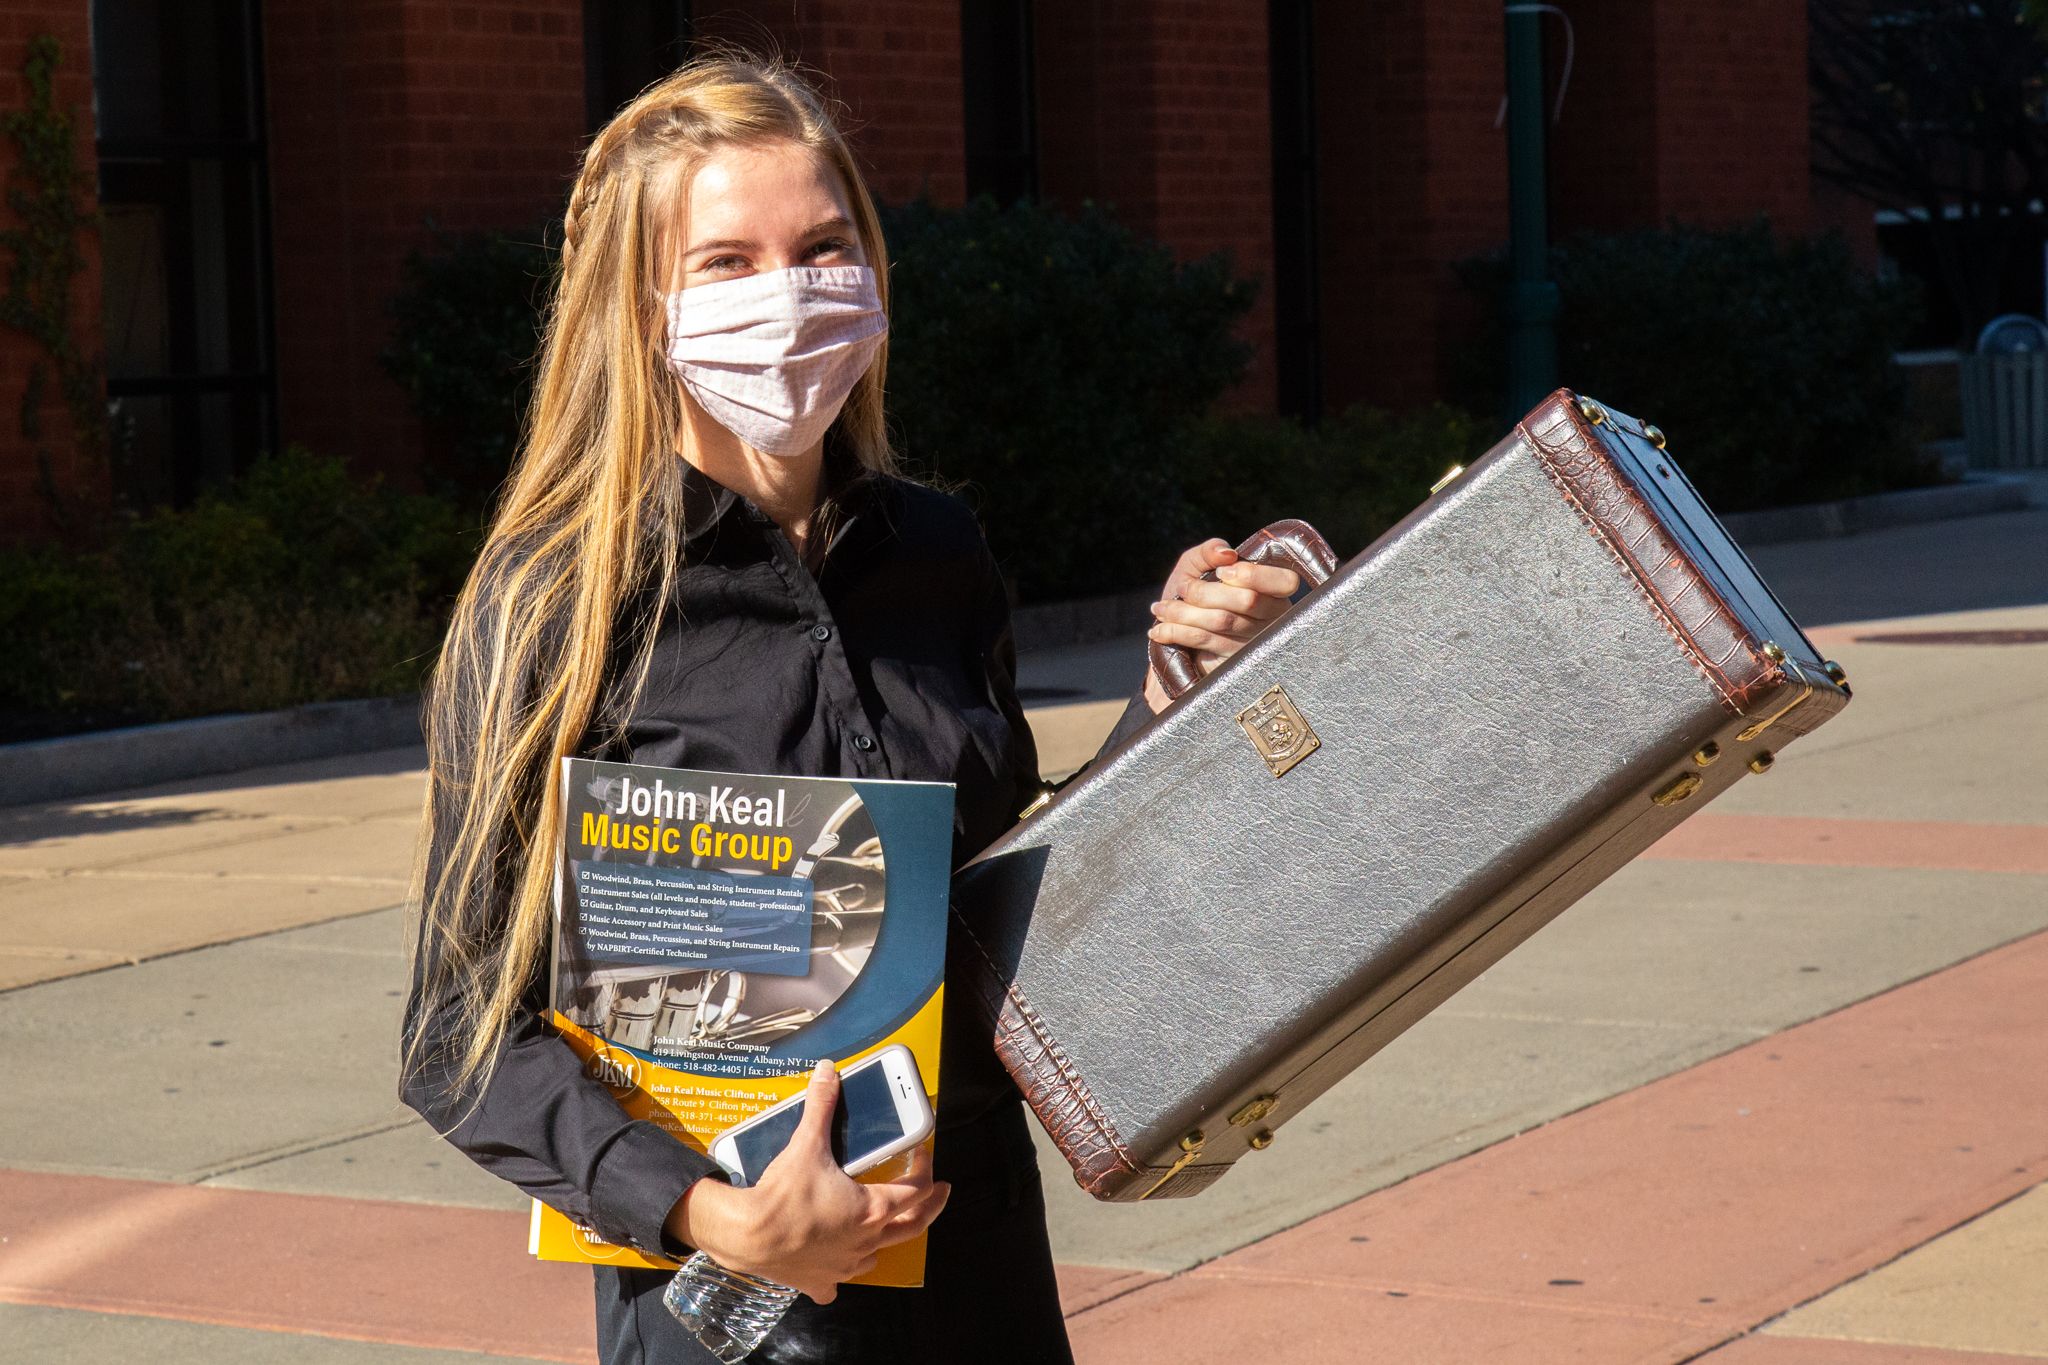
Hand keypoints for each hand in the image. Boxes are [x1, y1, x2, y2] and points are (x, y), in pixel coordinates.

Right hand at [664, 1059, 949, 1303]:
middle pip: (912, 1227)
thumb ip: (821, 1106)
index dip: (926, 1169)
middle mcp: (866, 1240)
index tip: (923, 1154)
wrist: (747, 1236)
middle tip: (940, 1194)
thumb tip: (828, 1072)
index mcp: (872, 1208)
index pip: (917, 1190)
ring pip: (878, 1255)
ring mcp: (845, 1265)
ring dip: (885, 1238)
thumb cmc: (782, 1196)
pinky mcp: (821, 1281)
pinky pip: (838, 1281)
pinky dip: (841, 1272)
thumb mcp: (806, 1145)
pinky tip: (836, 1265)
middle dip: (930, 1208)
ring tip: (885, 1223)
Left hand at [1142, 537, 1300, 711]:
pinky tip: (1158, 631)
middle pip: (1247, 600)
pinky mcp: (1234, 662)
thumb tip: (1226, 553)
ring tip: (1159, 609)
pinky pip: (1205, 641)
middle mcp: (1271, 617)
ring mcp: (1255, 642)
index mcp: (1272, 590)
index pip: (1285, 581)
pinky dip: (1176, 632)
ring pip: (1222, 621)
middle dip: (1205, 592)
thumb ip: (1208, 552)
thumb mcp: (1197, 568)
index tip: (1221, 572)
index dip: (1252, 575)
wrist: (1179, 644)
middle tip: (1182, 589)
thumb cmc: (1193, 596)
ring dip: (1182, 612)